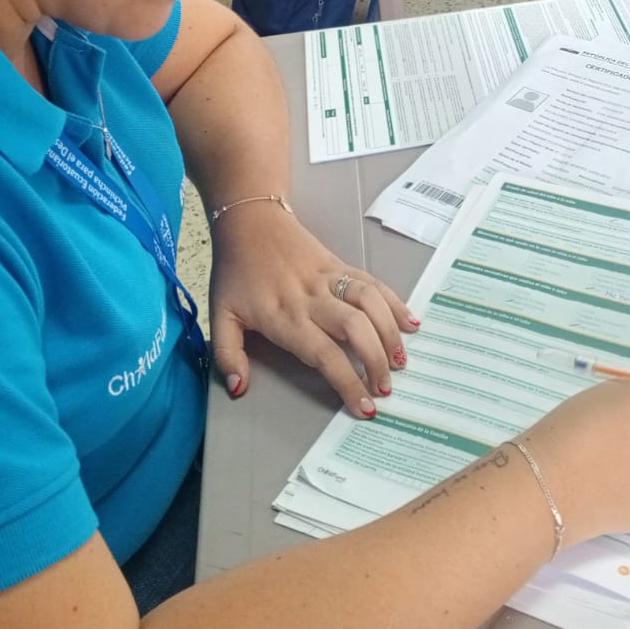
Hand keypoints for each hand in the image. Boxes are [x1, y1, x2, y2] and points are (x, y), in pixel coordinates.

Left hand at [207, 204, 416, 414]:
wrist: (249, 220)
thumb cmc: (236, 272)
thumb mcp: (220, 315)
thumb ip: (227, 355)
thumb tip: (239, 388)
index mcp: (285, 317)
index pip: (324, 354)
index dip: (347, 382)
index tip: (364, 408)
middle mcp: (312, 299)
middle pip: (354, 329)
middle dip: (375, 361)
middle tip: (385, 388)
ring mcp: (330, 279)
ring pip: (369, 303)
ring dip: (389, 332)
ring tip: (400, 361)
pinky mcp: (340, 264)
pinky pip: (372, 282)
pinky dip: (394, 301)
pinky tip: (410, 322)